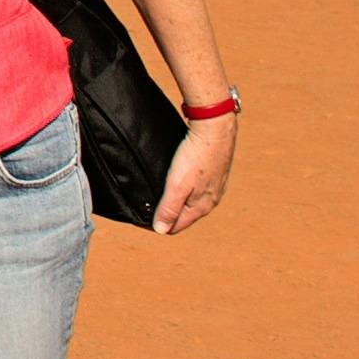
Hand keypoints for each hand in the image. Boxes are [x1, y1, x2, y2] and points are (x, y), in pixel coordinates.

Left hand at [149, 110, 237, 236]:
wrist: (214, 127)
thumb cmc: (195, 156)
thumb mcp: (177, 185)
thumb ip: (169, 208)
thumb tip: (161, 230)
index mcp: (202, 207)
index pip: (177, 226)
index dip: (159, 224)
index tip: (142, 216)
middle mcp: (211, 199)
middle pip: (185, 215)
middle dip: (168, 213)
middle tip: (149, 203)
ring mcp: (215, 185)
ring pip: (192, 201)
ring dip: (177, 200)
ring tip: (161, 192)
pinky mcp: (215, 171)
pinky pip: (198, 187)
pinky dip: (186, 187)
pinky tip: (179, 179)